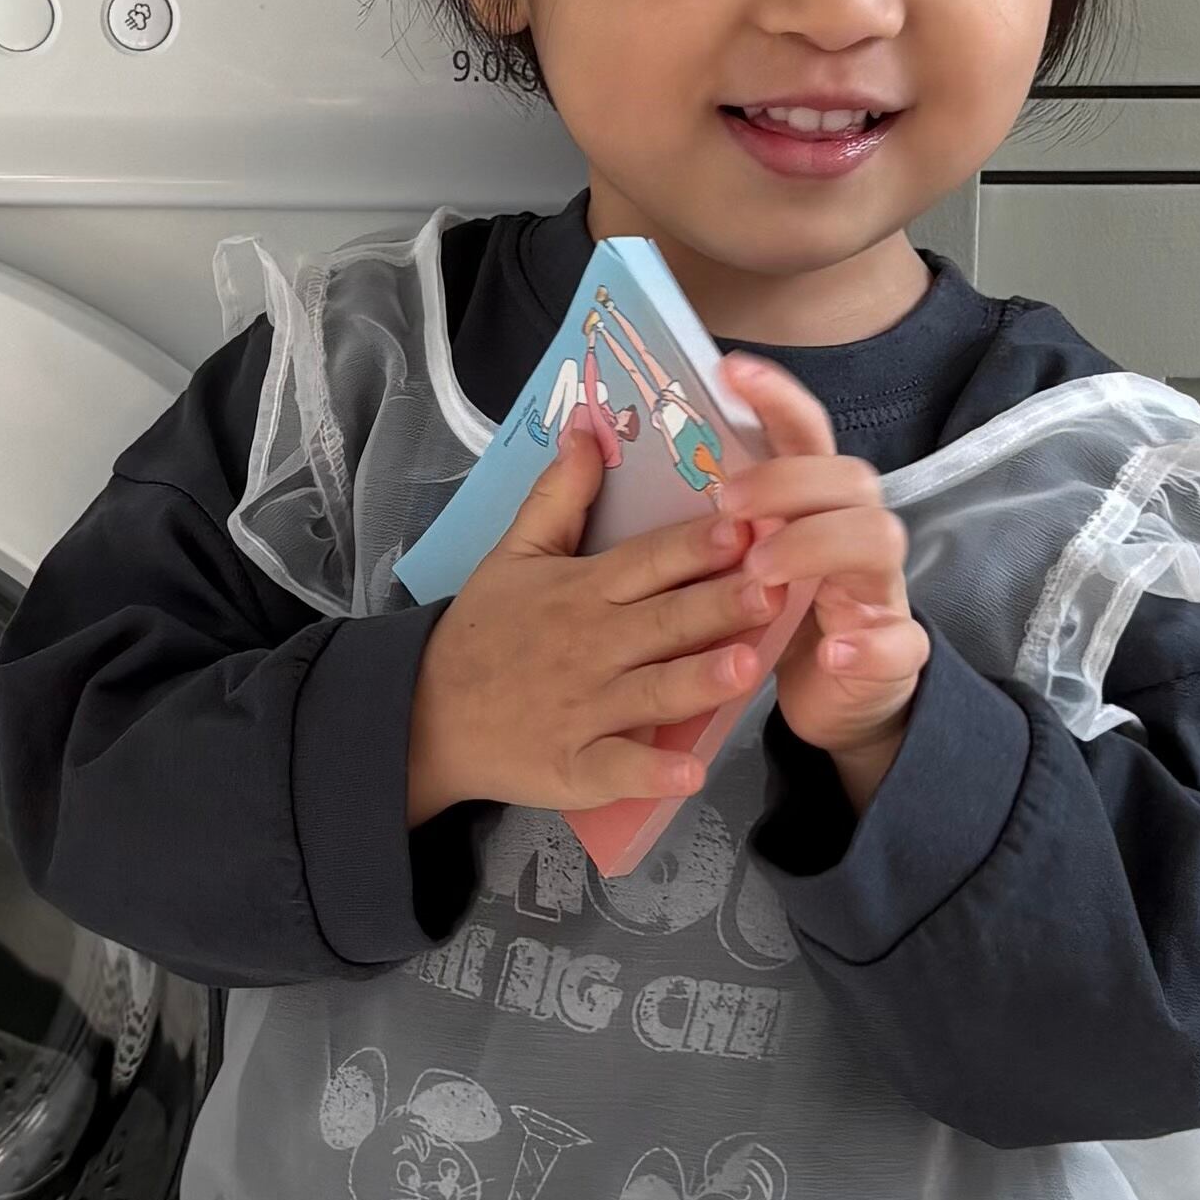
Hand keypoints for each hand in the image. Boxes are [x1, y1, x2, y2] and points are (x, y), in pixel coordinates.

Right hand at [405, 412, 771, 823]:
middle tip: (772, 588)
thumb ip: (560, 495)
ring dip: (698, 680)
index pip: (648, 560)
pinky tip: (691, 772)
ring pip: (653, 692)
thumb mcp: (514, 553)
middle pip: (665, 622)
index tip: (746, 524)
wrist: (426, 714)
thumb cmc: (484, 632)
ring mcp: (584, 709)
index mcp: (584, 591)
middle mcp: (591, 646)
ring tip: (747, 667)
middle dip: (719, 605)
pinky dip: (652, 772)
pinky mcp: (575, 766)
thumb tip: (586, 427)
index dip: (697, 544)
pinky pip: (619, 768)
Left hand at [713, 362, 929, 810]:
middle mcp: (854, 535)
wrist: (828, 702)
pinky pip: (899, 643)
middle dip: (787, 480)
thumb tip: (610, 450)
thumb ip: (704, 517)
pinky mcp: (893, 654)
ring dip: (817, 546)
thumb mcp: (735, 564)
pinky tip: (832, 649)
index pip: (805, 433)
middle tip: (726, 504)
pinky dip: (869, 643)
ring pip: (879, 540)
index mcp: (813, 506)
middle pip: (848, 476)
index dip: (775, 397)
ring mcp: (880, 592)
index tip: (727, 369)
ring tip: (761, 573)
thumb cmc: (771, 620)